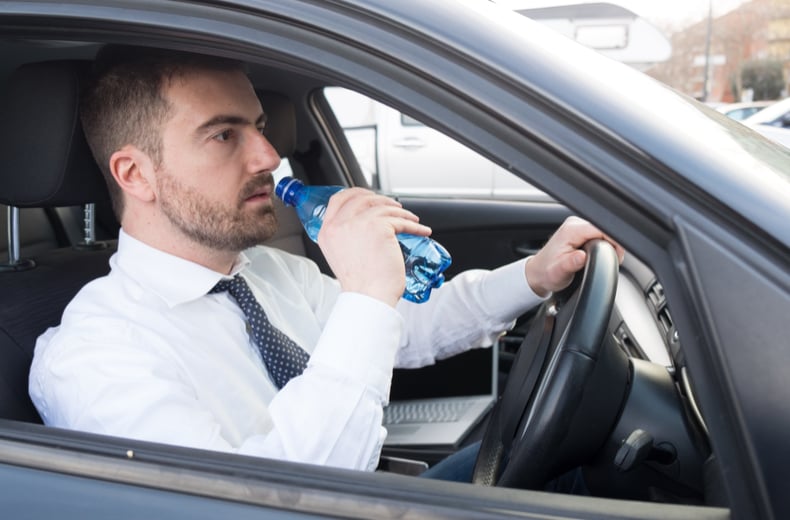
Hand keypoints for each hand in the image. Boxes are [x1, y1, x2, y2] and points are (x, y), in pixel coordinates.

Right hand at [317, 188, 431, 306]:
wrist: (368, 297)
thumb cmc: (360, 284)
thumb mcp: (340, 254)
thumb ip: (345, 236)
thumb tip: (362, 222)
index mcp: (328, 231)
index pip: (338, 199)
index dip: (356, 193)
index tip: (370, 196)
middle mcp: (340, 224)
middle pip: (362, 197)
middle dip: (381, 199)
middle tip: (394, 207)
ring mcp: (360, 223)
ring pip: (384, 207)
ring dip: (401, 212)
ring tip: (411, 220)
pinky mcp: (380, 227)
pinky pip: (400, 220)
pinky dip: (413, 225)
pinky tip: (420, 230)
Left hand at [524, 216, 624, 296]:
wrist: (538, 273)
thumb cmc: (547, 273)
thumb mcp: (559, 272)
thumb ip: (571, 263)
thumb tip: (582, 257)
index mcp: (571, 230)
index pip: (603, 229)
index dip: (614, 242)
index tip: (615, 257)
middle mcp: (574, 224)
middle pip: (605, 229)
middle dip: (611, 245)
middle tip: (606, 262)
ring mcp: (577, 226)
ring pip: (603, 232)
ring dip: (606, 245)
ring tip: (598, 259)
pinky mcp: (580, 231)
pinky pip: (598, 234)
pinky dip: (602, 245)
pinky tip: (595, 255)